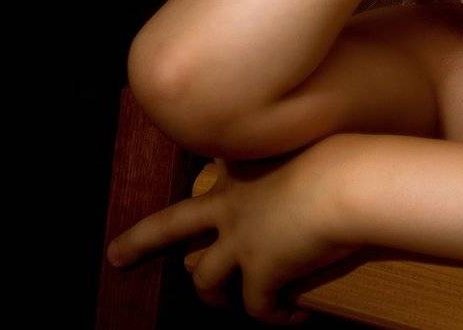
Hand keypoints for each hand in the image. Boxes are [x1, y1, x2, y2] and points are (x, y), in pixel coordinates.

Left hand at [105, 137, 360, 325]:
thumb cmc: (343, 156)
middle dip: (140, 241)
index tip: (207, 185)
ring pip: (204, 276)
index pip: (208, 176)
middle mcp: (230, 204)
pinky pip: (256, 307)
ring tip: (223, 303)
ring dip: (211, 294)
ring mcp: (240, 240)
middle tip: (115, 256)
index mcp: (241, 168)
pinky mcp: (260, 272)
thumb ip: (307, 159)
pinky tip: (294, 319)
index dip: (207, 186)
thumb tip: (336, 168)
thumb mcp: (313, 148)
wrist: (347, 183)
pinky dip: (274, 318)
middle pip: (170, 224)